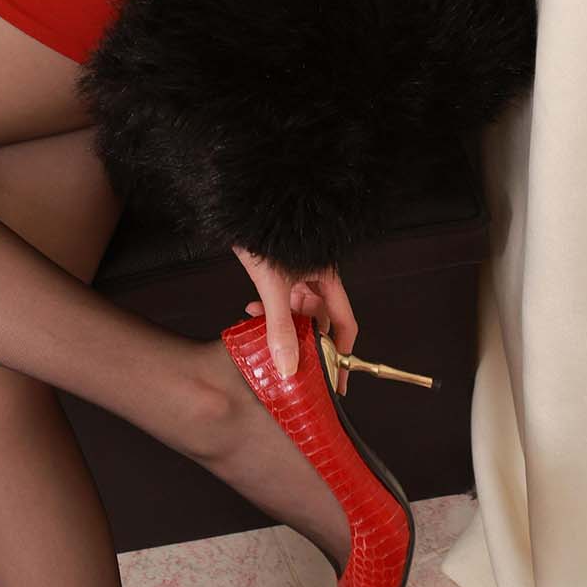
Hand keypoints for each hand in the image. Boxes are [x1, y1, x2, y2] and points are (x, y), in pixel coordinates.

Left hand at [231, 243, 357, 396]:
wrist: (242, 205)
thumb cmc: (266, 233)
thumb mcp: (273, 285)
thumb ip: (280, 327)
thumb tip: (288, 367)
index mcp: (328, 277)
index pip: (344, 324)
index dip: (342, 353)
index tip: (339, 381)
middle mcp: (316, 276)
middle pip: (319, 320)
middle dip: (305, 342)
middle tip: (291, 364)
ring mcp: (297, 273)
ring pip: (296, 312)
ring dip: (282, 326)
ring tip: (264, 334)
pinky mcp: (278, 270)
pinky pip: (280, 300)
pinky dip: (269, 311)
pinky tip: (252, 312)